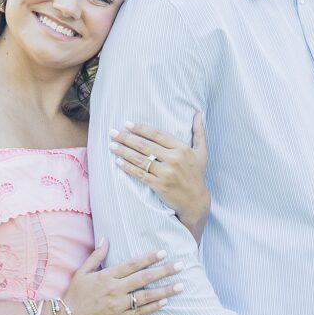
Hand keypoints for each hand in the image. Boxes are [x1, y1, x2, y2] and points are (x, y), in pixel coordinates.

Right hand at [61, 241, 183, 314]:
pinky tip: (166, 302)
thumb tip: (105, 238)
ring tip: (181, 286)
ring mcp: (118, 306)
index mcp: (107, 276)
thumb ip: (96, 255)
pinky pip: (140, 312)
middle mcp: (115, 290)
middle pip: (144, 279)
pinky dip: (154, 307)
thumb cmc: (74, 294)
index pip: (132, 264)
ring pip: (146, 297)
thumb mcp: (82, 272)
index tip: (163, 252)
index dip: (149, 258)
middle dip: (164, 271)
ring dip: (165, 291)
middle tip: (180, 266)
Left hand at [110, 113, 209, 239]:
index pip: (158, 135)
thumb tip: (198, 112)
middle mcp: (174, 159)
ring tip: (112, 145)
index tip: (127, 124)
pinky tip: (118, 162)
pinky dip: (128, 168)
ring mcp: (166, 173)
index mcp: (182, 149)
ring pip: (140, 159)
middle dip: (127, 138)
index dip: (141, 128)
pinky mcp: (159, 185)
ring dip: (124, 152)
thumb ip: (199, 131)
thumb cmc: (197, 175)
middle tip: (113, 132)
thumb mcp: (202, 152)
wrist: (196, 201)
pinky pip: (140, 174)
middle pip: (146, 146)